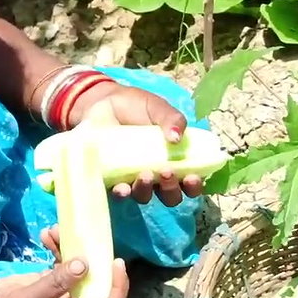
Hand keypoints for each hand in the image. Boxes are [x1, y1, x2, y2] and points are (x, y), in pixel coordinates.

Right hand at [0, 239, 129, 297]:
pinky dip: (58, 250)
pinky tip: (47, 235)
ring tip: (56, 230)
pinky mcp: (50, 285)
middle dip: (94, 261)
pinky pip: (63, 266)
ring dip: (72, 250)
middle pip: (98, 288)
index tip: (115, 262)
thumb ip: (56, 283)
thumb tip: (85, 264)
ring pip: (80, 272)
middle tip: (89, 237)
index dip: (117, 288)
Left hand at [67, 82, 204, 206]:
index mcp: (174, 160)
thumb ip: (172, 119)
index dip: (194, 185)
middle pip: (169, 195)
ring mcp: (133, 179)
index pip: (189, 182)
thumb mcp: (158, 108)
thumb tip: (177, 137)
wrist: (103, 102)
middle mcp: (156, 175)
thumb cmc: (136, 107)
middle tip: (167, 172)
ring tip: (144, 174)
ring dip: (147, 190)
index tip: (192, 177)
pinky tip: (123, 187)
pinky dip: (122, 193)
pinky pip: (118, 193)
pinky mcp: (111, 179)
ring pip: (144, 196)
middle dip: (171, 189)